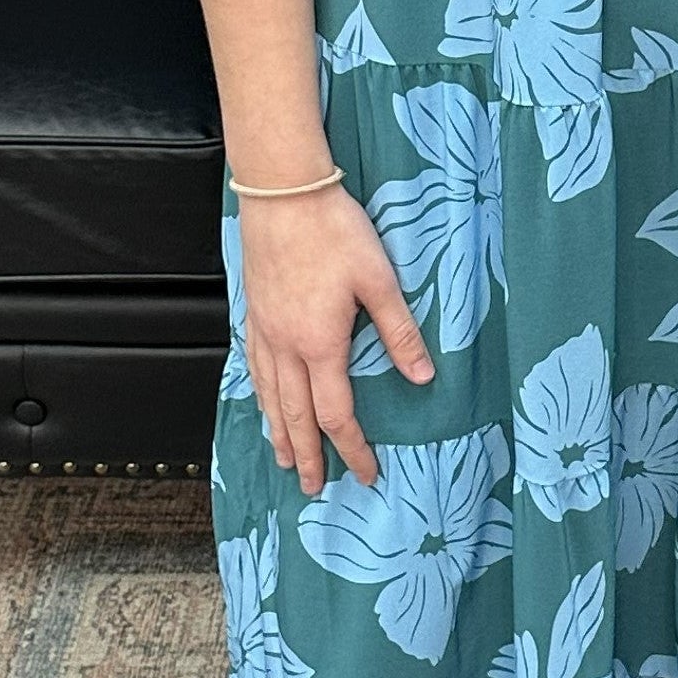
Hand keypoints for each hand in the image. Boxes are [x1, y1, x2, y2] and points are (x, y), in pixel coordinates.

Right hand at [238, 185, 432, 493]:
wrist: (283, 192)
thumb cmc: (333, 230)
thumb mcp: (379, 279)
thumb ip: (399, 332)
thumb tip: (423, 377)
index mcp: (320, 345)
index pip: (336, 414)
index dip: (352, 448)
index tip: (365, 473)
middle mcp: (287, 346)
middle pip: (295, 416)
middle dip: (307, 455)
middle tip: (312, 486)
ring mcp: (265, 330)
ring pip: (269, 395)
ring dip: (279, 432)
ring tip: (283, 457)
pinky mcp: (254, 311)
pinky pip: (255, 367)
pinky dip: (261, 394)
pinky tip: (264, 398)